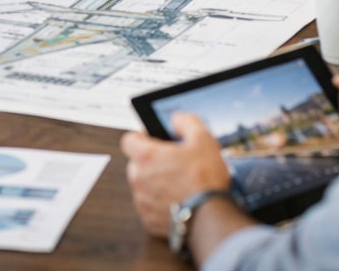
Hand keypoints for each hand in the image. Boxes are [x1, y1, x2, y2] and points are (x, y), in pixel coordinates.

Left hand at [121, 113, 232, 236]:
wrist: (210, 216)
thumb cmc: (204, 180)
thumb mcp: (203, 139)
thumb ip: (187, 122)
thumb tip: (178, 119)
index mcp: (146, 156)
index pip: (128, 139)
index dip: (141, 137)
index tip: (153, 138)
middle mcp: (138, 178)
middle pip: (137, 163)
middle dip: (152, 161)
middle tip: (173, 162)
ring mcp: (142, 201)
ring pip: (143, 185)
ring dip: (155, 183)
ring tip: (179, 184)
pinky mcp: (148, 219)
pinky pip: (150, 206)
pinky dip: (160, 202)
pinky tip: (178, 200)